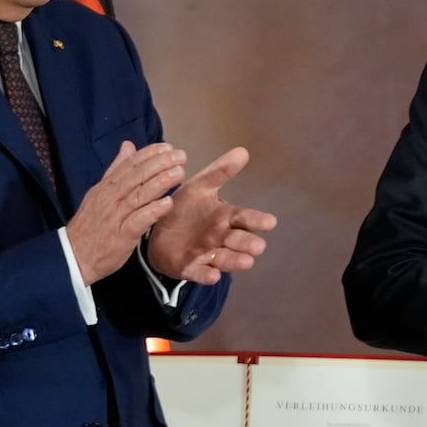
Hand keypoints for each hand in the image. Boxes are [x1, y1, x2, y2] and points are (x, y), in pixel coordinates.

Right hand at [67, 141, 186, 284]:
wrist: (73, 256)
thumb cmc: (90, 226)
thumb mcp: (99, 193)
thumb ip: (116, 170)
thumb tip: (128, 146)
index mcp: (106, 187)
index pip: (129, 165)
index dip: (149, 154)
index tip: (168, 147)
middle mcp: (110, 198)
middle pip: (137, 176)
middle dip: (160, 164)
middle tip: (180, 156)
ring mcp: (115, 217)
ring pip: (139, 195)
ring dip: (160, 183)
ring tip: (178, 173)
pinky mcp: (121, 236)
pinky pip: (138, 221)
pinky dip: (153, 211)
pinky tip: (168, 203)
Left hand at [146, 146, 277, 285]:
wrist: (157, 230)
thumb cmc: (186, 209)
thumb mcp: (200, 187)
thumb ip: (220, 171)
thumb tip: (243, 150)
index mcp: (225, 217)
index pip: (245, 218)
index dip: (257, 220)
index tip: (270, 222)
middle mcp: (221, 238)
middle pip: (239, 241)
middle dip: (249, 244)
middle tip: (257, 246)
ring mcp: (207, 254)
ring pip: (226, 260)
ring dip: (236, 261)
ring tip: (246, 262)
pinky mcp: (190, 268)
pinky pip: (201, 273)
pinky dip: (207, 275)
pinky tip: (213, 275)